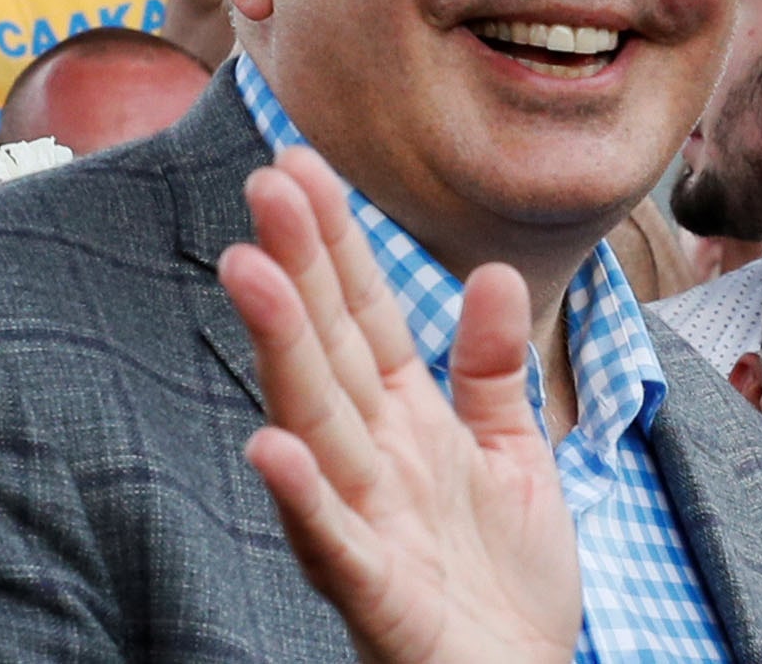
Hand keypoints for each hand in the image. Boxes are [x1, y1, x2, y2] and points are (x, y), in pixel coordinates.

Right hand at [220, 147, 579, 663]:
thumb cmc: (501, 579)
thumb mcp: (511, 453)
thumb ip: (491, 370)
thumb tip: (488, 272)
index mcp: (407, 425)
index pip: (365, 317)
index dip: (337, 243)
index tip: (303, 165)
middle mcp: (374, 464)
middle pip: (329, 352)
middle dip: (299, 269)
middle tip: (267, 180)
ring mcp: (369, 526)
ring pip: (316, 426)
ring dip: (282, 351)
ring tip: (250, 271)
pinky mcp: (377, 596)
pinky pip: (333, 543)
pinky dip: (303, 497)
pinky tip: (271, 447)